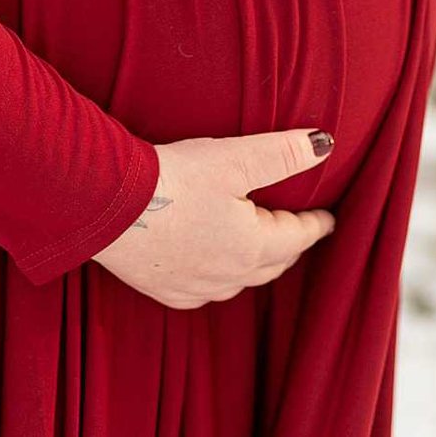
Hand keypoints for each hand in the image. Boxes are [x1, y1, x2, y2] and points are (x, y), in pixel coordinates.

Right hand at [92, 127, 337, 310]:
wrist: (107, 205)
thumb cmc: (173, 180)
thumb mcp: (236, 159)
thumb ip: (283, 154)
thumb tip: (324, 145)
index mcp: (250, 247)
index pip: (296, 238)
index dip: (315, 225)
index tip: (328, 219)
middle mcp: (226, 276)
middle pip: (272, 264)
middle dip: (290, 246)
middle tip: (301, 230)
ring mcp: (193, 286)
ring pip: (240, 281)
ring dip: (257, 264)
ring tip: (264, 247)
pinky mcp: (163, 288)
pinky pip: (206, 290)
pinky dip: (222, 277)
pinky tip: (216, 268)